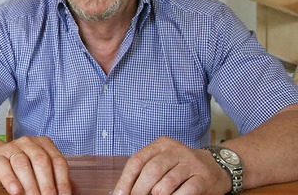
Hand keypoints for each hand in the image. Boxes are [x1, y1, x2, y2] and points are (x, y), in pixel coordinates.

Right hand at [0, 136, 70, 194]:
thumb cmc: (22, 168)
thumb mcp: (41, 171)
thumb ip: (57, 179)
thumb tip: (75, 192)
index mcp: (43, 144)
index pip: (57, 161)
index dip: (63, 180)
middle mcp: (28, 143)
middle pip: (41, 161)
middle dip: (47, 184)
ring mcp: (11, 148)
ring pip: (22, 164)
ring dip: (30, 185)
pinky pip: (4, 168)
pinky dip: (11, 181)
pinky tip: (16, 192)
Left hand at [112, 136, 231, 194]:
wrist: (216, 167)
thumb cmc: (181, 167)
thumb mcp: (163, 162)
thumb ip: (145, 171)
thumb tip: (124, 190)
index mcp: (161, 145)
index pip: (137, 160)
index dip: (126, 179)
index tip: (120, 194)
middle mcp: (175, 150)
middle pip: (151, 170)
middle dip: (140, 189)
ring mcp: (191, 163)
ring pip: (168, 181)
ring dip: (157, 194)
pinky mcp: (203, 177)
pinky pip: (186, 191)